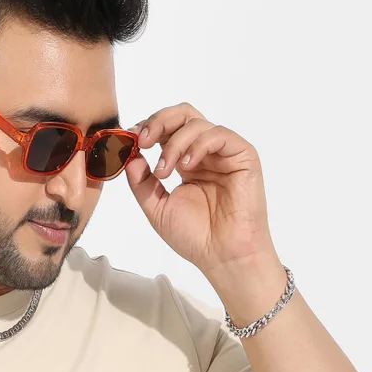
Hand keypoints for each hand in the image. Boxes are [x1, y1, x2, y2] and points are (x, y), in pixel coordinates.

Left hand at [125, 103, 277, 277]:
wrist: (221, 255)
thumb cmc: (195, 236)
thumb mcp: (156, 208)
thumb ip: (141, 182)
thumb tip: (128, 156)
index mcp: (186, 163)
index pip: (167, 130)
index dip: (147, 128)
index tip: (129, 140)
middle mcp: (205, 154)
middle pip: (182, 116)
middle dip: (158, 121)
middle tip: (142, 140)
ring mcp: (224, 153)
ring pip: (197, 124)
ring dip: (174, 143)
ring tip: (164, 171)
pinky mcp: (243, 156)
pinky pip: (219, 135)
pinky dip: (198, 145)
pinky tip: (187, 166)